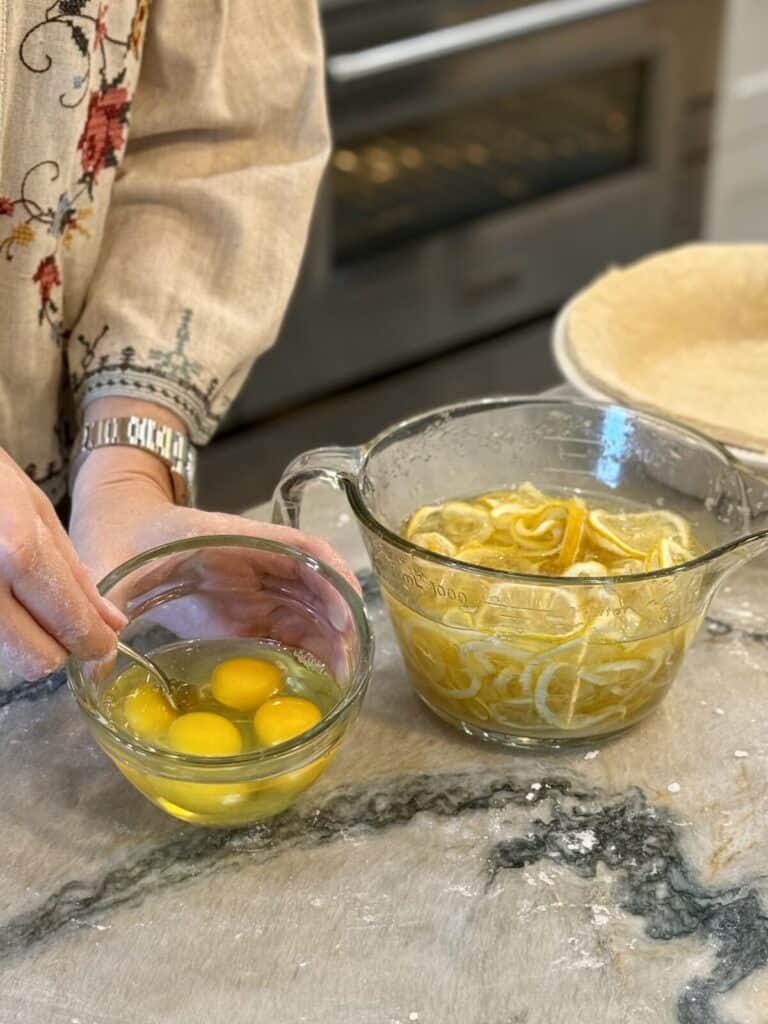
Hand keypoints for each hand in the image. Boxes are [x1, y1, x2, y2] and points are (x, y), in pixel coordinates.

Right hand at [0, 450, 124, 679]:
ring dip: (24, 639)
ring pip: (8, 654)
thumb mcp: (37, 511)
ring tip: (20, 596)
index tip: (103, 647)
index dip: (94, 642)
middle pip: (36, 659)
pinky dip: (2, 625)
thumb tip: (111, 623)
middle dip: (57, 646)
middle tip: (61, 624)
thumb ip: (75, 574)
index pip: (68, 623)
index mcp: (17, 549)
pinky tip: (2, 592)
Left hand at [69, 398, 359, 662]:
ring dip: (328, 641)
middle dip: (339, 621)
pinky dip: (305, 651)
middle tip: (348, 665)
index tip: (345, 610)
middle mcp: (253, 561)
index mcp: (230, 538)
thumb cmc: (118, 535)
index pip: (298, 547)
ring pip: (306, 610)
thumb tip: (98, 652)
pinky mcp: (242, 612)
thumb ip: (104, 600)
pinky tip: (314, 682)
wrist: (118, 524)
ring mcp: (251, 587)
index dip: (329, 576)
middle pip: (314, 584)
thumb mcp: (108, 564)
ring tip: (339, 682)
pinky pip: (285, 629)